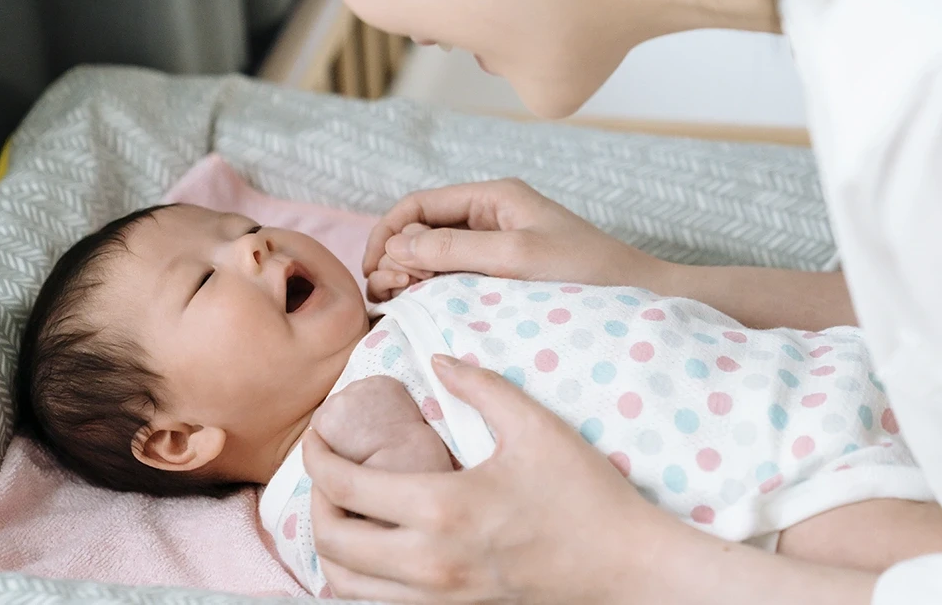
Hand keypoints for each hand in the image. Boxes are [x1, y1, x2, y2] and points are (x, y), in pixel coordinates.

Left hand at [301, 354, 675, 603]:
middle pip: (330, 541)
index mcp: (442, 509)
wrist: (627, 568)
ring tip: (346, 511)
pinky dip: (360, 580)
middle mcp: (429, 563)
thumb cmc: (585, 496)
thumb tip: (437, 359)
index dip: (317, 455)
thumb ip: (480, 385)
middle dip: (314, 501)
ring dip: (331, 547)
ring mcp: (440, 599)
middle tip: (328, 471)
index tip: (319, 433)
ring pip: (345, 585)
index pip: (343, 486)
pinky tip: (377, 549)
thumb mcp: (536, 426)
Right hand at [362, 178, 661, 301]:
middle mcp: (492, 215)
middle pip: (422, 228)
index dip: (388, 232)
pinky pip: (456, 274)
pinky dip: (434, 288)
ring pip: (435, 254)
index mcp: (494, 197)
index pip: (420, 204)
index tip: (373, 269)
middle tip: (388, 294)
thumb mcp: (516, 257)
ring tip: (401, 303)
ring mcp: (498, 244)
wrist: (638, 296)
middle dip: (396, 256)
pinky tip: (427, 308)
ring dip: (412, 275)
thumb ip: (455, 248)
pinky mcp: (505, 272)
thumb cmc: (586, 272)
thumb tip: (397, 244)